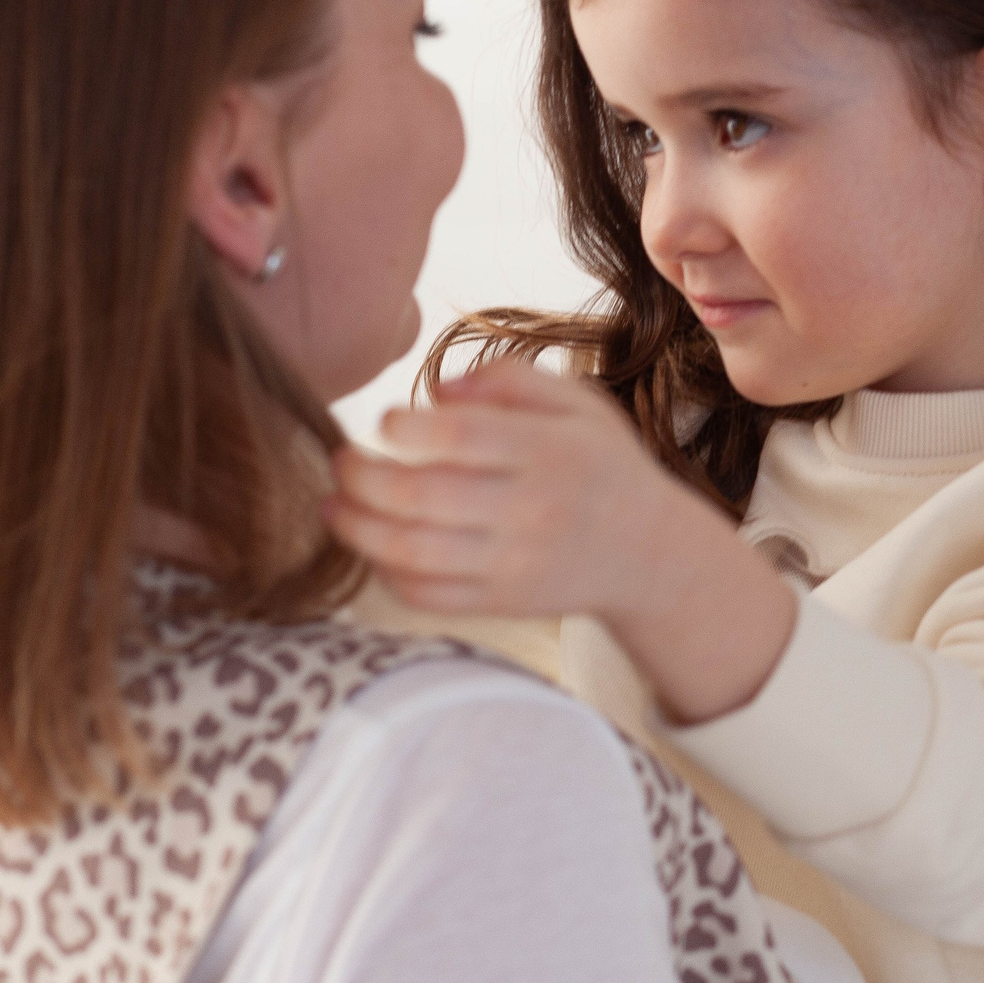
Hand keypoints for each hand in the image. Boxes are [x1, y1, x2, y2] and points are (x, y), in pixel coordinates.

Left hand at [325, 360, 797, 722]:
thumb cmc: (600, 464)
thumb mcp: (578, 402)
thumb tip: (438, 390)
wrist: (648, 552)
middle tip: (341, 460)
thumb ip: (511, 378)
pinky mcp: (503, 604)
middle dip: (362, 476)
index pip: (458, 437)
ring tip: (335, 504)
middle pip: (422, 496)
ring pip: (414, 552)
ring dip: (357, 528)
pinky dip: (386, 571)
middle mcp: (532, 509)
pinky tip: (373, 545)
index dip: (402, 427)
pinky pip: (428, 595)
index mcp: (549, 450)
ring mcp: (516, 563)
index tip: (384, 420)